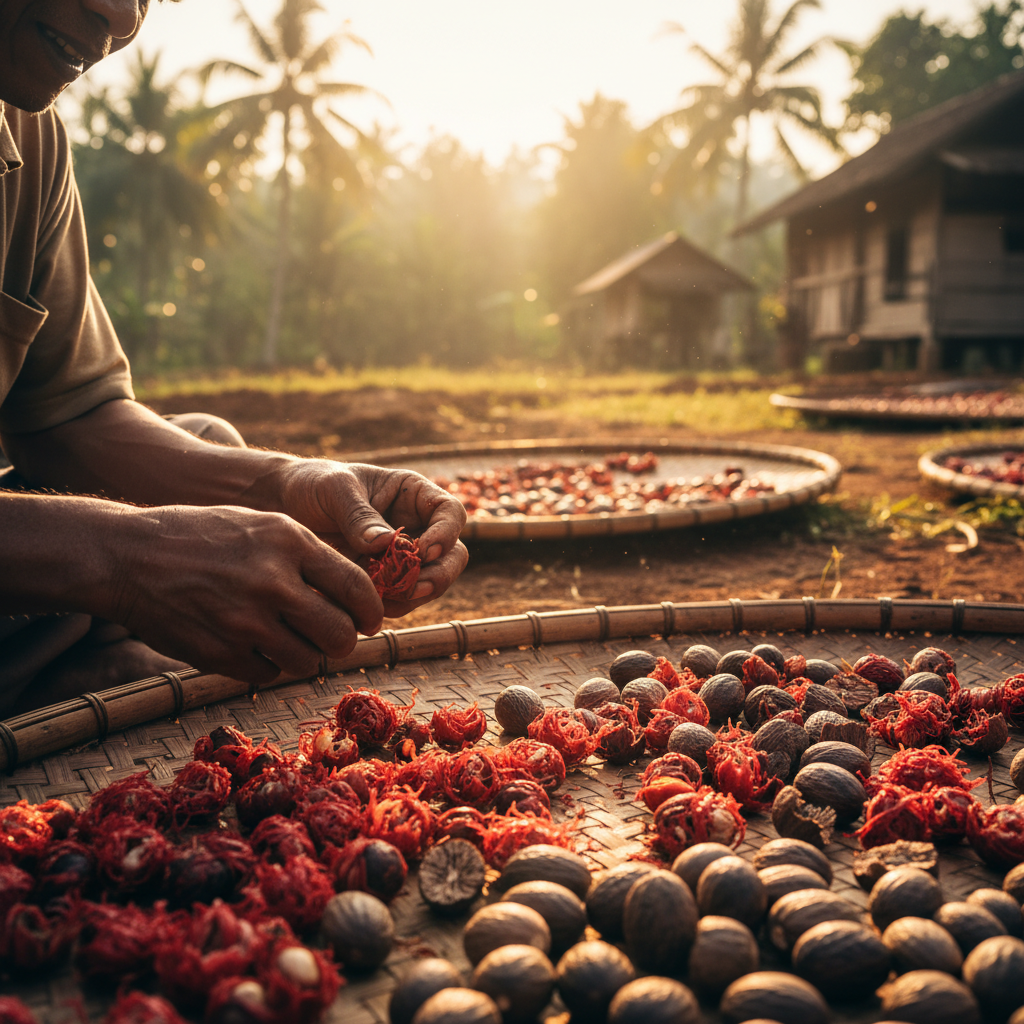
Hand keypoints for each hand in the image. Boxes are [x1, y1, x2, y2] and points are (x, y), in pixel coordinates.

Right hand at [107, 504, 383, 686]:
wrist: (128, 557)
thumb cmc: (203, 536)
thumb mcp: (262, 525)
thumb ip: (308, 556)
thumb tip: (356, 596)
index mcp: (289, 541)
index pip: (357, 587)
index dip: (371, 611)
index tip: (369, 620)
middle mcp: (272, 581)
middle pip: (340, 635)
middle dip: (344, 641)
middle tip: (335, 637)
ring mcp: (245, 622)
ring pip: (307, 662)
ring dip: (307, 657)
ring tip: (292, 641)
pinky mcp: (220, 654)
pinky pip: (268, 674)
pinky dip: (268, 666)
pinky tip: (254, 645)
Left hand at [276, 460, 468, 616]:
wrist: (284, 506)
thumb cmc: (313, 484)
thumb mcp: (334, 490)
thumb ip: (360, 515)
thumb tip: (387, 543)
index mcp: (414, 494)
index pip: (451, 513)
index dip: (446, 534)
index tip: (422, 550)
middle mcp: (417, 525)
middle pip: (453, 555)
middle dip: (439, 575)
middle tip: (415, 588)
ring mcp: (404, 555)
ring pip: (431, 582)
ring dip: (414, 595)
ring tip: (382, 599)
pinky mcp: (386, 579)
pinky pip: (403, 598)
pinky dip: (391, 606)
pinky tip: (366, 605)